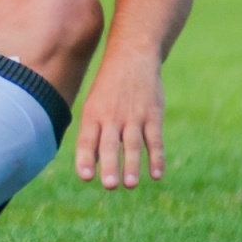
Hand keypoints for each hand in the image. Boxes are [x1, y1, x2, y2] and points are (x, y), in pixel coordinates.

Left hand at [75, 59, 165, 189]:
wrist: (131, 56)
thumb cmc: (108, 87)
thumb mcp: (94, 105)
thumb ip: (93, 134)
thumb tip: (91, 165)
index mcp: (93, 114)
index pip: (87, 140)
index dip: (86, 159)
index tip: (85, 177)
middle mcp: (112, 116)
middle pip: (110, 144)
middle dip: (110, 165)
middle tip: (110, 186)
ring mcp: (134, 116)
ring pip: (132, 144)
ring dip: (132, 165)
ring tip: (130, 185)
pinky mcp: (153, 115)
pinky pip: (155, 139)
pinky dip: (156, 158)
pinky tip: (156, 175)